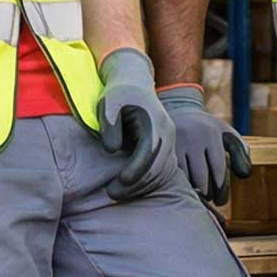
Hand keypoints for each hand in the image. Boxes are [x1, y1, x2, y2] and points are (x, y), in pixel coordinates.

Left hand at [95, 49, 180, 199]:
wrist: (133, 82)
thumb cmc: (117, 93)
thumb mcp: (108, 104)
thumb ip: (109, 126)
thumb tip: (113, 150)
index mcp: (155, 122)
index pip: (149, 153)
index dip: (135, 172)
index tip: (116, 184)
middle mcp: (167, 132)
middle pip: (158, 167)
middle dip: (136, 184)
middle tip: (112, 194)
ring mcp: (168, 140)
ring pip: (162, 172)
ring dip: (141, 186)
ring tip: (116, 193)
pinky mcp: (164, 147)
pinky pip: (161, 170)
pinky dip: (146, 182)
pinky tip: (128, 188)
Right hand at [160, 85, 251, 204]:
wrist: (180, 112)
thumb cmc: (210, 131)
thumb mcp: (228, 135)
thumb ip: (241, 153)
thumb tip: (245, 174)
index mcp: (212, 134)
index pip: (218, 167)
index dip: (221, 187)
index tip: (220, 199)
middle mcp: (193, 137)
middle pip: (201, 176)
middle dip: (207, 192)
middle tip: (210, 199)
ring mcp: (176, 144)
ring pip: (185, 178)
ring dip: (193, 191)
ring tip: (199, 194)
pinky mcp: (163, 151)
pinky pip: (173, 175)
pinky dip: (180, 185)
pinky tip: (186, 187)